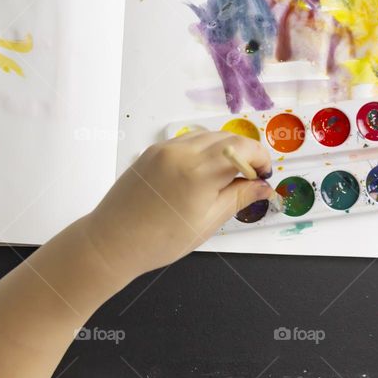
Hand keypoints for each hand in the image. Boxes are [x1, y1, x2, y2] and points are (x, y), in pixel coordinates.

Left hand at [84, 131, 272, 276]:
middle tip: (251, 177)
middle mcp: (182, 152)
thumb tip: (263, 186)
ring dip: (225, 149)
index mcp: (199, 173)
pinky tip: (204, 171)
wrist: (113, 241)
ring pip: (208, 136)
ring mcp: (165, 148)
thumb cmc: (160, 241)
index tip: (264, 175)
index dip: (261, 158)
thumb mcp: (208, 222)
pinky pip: (188, 140)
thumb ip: (239, 198)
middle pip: (228, 138)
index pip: (243, 149)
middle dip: (246, 153)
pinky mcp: (153, 150)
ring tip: (227, 176)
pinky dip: (204, 149)